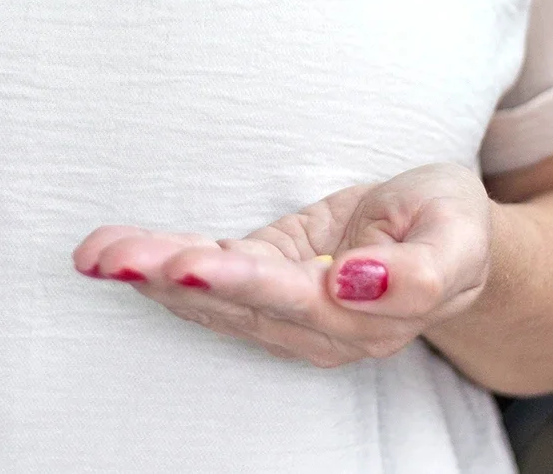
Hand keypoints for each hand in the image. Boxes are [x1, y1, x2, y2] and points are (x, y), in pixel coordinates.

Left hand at [72, 163, 491, 367]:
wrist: (445, 236)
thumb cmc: (449, 227)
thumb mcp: (459, 235)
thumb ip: (420, 272)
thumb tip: (352, 284)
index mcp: (368, 317)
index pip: (294, 299)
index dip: (239, 281)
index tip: (192, 265)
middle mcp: (314, 326)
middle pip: (233, 303)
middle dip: (168, 277)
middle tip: (111, 258)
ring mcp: (282, 309)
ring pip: (207, 297)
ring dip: (146, 273)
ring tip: (94, 252)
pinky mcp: (261, 281)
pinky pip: (202, 277)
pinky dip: (156, 263)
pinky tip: (113, 253)